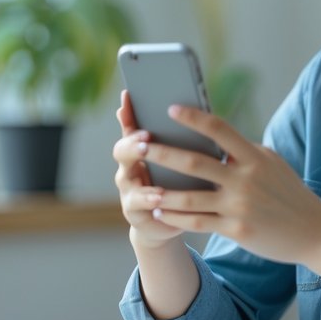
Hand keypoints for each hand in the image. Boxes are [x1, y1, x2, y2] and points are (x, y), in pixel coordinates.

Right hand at [112, 90, 184, 248]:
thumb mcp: (186, 160)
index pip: (131, 126)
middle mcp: (130, 167)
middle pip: (122, 149)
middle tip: (146, 135)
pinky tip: (159, 193)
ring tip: (147, 152)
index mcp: (142, 150)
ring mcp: (129, 189)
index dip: (128, 112)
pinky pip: (137, 203)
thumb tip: (198, 110)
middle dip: (132, 140)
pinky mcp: (134, 211)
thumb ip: (186, 139)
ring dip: (136, 163)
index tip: (129, 97)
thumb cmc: (182, 185)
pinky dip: (148, 197)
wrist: (173, 223)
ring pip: (124, 174)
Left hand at [140, 104, 320, 266]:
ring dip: (161, 192)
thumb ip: (244, 151)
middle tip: (137, 144)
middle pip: (194, 162)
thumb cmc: (288, 193)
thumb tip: (215, 138)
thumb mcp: (271, 164)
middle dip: (162, 153)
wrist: (314, 231)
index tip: (170, 108)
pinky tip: (159, 212)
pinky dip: (175, 217)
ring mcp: (239, 206)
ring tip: (140, 186)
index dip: (193, 117)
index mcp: (254, 156)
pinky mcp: (236, 230)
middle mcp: (245, 178)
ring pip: (189, 197)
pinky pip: (197, 222)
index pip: (219, 129)